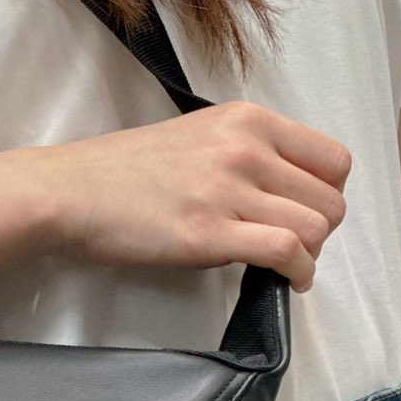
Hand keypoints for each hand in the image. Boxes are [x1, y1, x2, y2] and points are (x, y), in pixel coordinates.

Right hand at [37, 101, 350, 291]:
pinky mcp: (210, 233)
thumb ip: (244, 152)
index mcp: (245, 120)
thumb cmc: (120, 171)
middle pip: (331, 199)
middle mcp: (245, 147)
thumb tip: (282, 191)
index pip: (332, 159)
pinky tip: (287, 281)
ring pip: (317, 226)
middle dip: (320, 230)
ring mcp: (228, 189)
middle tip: (291, 245)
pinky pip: (287, 252)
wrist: (67, 192)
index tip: (304, 212)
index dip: (327, 194)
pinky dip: (299, 273)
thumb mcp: (195, 136)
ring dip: (310, 255)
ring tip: (286, 265)